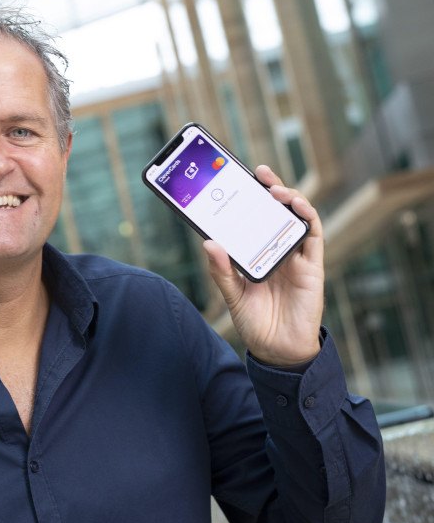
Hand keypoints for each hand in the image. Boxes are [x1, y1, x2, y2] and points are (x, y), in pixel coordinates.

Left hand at [203, 165, 323, 365]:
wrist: (277, 350)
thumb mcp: (231, 294)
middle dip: (271, 188)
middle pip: (277, 212)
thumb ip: (221, 271)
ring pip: (297, 217)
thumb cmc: (255, 322)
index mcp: (258, 253)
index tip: (239, 179)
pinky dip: (306, 216)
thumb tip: (208, 243)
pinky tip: (295, 205)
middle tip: (259, 172)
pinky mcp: (312, 266)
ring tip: (274, 188)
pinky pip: (313, 235)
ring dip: (289, 197)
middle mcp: (278, 250)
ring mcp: (296, 256)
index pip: (255, 219)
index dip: (251, 198)